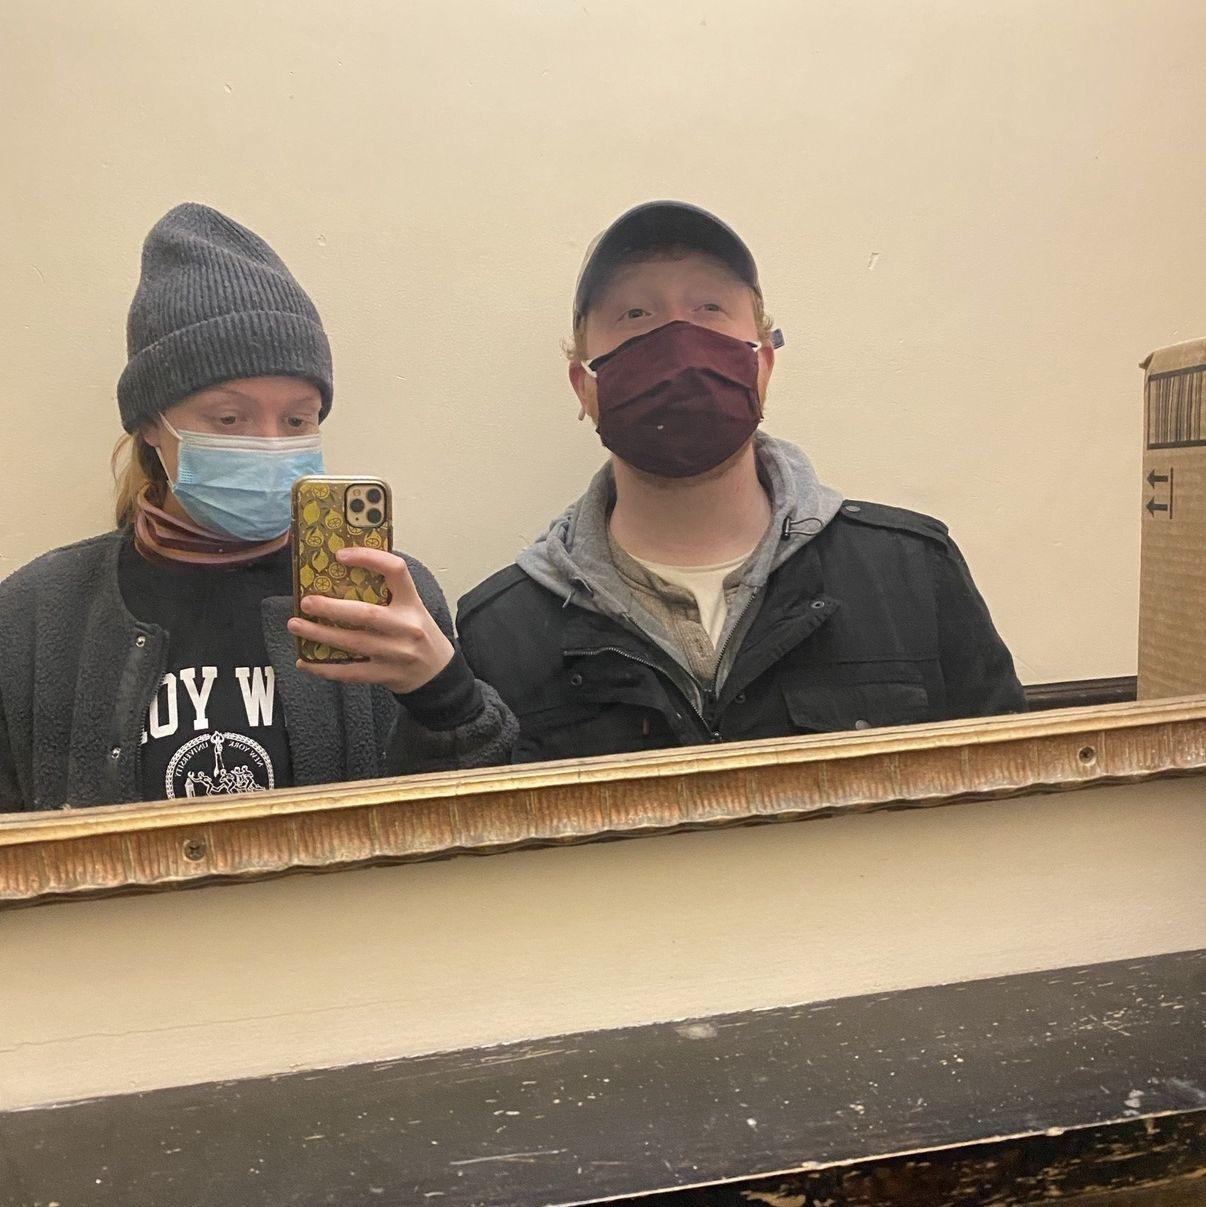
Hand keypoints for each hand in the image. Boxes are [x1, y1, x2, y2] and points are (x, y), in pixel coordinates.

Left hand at [288, 547, 454, 694]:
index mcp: (412, 603)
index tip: (340, 555)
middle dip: (331, 608)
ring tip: (296, 625)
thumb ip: (386, 594)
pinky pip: (350, 672)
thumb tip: (339, 576)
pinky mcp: (385, 675)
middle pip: (366, 614)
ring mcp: (396, 653)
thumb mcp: (412, 608)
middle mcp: (406, 626)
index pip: (396, 570)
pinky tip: (304, 661)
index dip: (368, 558)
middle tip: (306, 602)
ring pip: (353, 643)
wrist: (438, 672)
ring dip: (320, 634)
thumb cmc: (418, 633)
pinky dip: (324, 667)